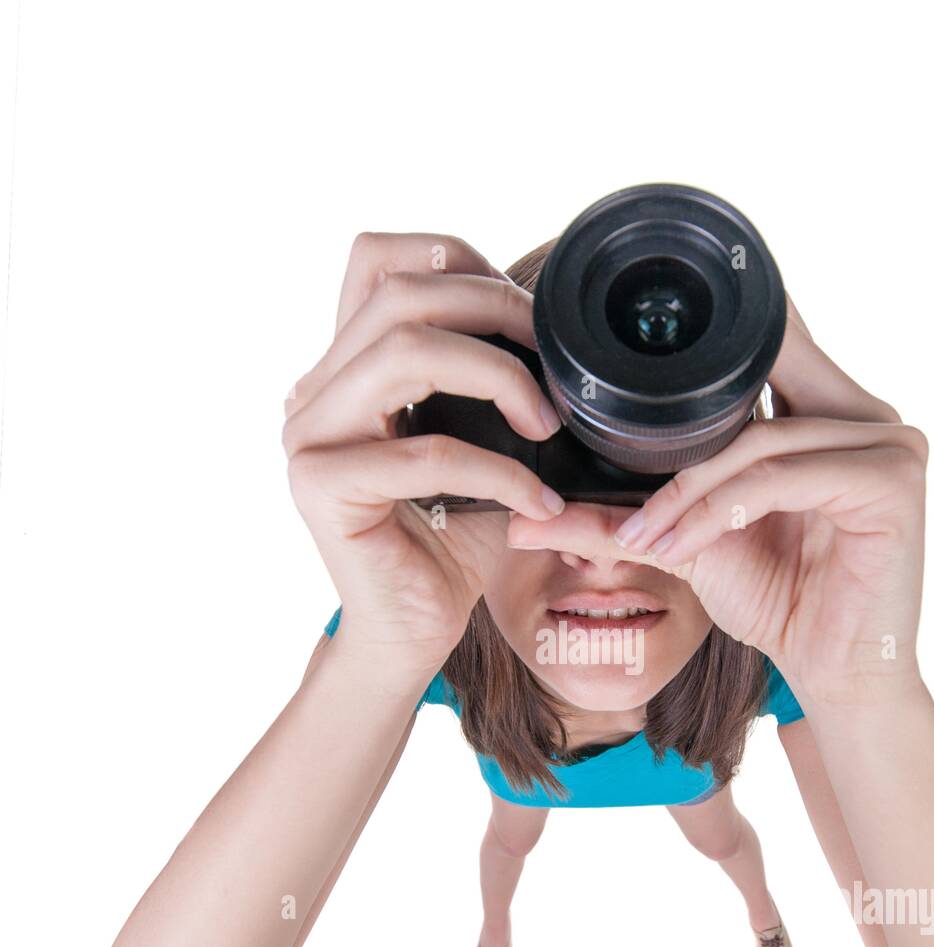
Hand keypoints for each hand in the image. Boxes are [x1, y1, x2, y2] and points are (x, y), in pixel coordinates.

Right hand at [282, 232, 564, 673]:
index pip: (378, 260)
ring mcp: (308, 436)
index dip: (458, 261)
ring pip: (402, 353)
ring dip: (496, 377)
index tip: (528, 316)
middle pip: (399, 295)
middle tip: (557, 367)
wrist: (411, 632)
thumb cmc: (451, 539)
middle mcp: (314, 391)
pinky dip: (499, 471)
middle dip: (494, 312)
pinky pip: (426, 454)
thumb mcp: (480, 440)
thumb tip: (556, 326)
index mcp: (344, 367)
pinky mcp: (321, 488)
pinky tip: (538, 502)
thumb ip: (489, 380)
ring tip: (547, 426)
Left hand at [504, 297, 927, 708]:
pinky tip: (683, 547)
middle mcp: (868, 411)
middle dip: (676, 442)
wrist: (836, 674)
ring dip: (686, 493)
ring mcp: (891, 441)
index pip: (761, 350)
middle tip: (626, 496)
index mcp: (831, 408)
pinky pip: (780, 478)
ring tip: (646, 540)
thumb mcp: (691, 546)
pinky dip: (720, 511)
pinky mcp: (894, 480)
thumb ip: (623, 518)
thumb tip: (528, 516)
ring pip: (757, 441)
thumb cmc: (779, 603)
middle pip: (750, 389)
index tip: (614, 393)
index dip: (695, 362)